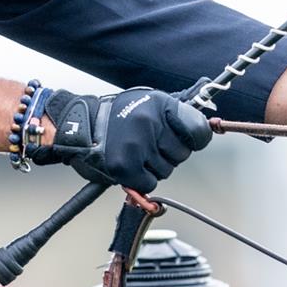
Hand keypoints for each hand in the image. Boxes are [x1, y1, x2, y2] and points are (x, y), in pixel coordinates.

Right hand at [31, 87, 213, 192]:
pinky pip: (149, 183)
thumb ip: (176, 116)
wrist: (80, 125)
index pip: (198, 130)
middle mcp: (150, 123)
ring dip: (154, 167)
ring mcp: (138, 145)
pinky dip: (141, 179)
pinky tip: (131, 165)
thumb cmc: (117, 116)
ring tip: (136, 152)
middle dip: (169, 154)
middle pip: (182, 154)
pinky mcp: (125, 166)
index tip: (188, 141)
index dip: (195, 139)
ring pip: (166, 170)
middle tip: (149, 145)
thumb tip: (206, 129)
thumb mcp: (149, 103)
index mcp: (161, 105)